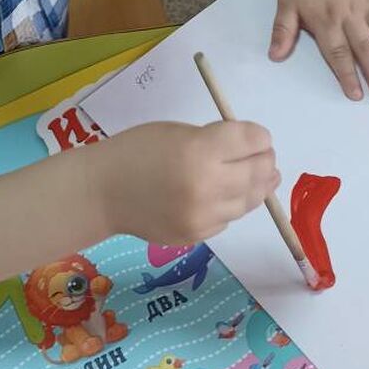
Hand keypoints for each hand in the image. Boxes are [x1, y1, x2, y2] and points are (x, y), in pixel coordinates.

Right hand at [102, 121, 278, 244]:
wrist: (101, 193)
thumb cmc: (135, 151)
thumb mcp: (177, 132)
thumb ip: (214, 140)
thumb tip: (250, 151)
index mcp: (200, 150)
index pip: (252, 141)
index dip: (260, 137)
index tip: (259, 138)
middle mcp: (207, 186)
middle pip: (258, 172)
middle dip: (266, 161)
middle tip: (267, 158)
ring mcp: (203, 216)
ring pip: (249, 201)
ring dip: (257, 187)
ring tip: (261, 178)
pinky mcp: (197, 236)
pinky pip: (228, 219)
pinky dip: (230, 206)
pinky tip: (224, 196)